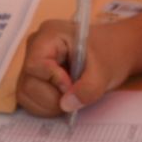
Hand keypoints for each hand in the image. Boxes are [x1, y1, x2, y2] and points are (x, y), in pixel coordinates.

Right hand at [15, 18, 136, 116]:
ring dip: (48, 105)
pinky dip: (46, 106)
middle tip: (75, 96)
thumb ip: (87, 89)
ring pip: (25, 93)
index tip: (72, 86)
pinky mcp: (35, 76)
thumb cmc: (110, 53)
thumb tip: (66, 105)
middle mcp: (35, 47)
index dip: (53, 81)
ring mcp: (33, 62)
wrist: (116, 50)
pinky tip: (64, 99)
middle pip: (28, 83)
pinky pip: (29, 98)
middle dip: (52, 98)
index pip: (36, 65)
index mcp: (49, 35)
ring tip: (71, 97)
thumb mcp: (104, 72)